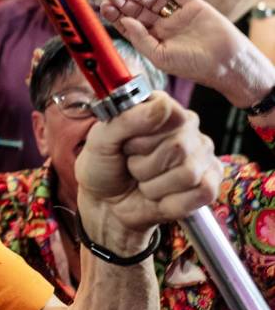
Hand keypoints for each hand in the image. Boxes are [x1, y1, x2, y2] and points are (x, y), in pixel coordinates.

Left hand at [77, 92, 220, 237]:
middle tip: (132, 167)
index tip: (125, 145)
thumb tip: (162, 105)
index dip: (140, 137)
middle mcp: (186, 127)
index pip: (166, 112)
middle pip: (178, 147)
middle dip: (143, 165)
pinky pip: (202, 193)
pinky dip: (171, 203)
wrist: (106, 205)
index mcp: (160, 108)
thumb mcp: (100, 140)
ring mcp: (201, 156)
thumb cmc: (104, 166)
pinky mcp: (209, 184)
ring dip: (154, 186)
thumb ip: (126, 118)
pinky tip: (159, 197)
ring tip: (143, 181)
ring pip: (188, 173)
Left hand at [101, 0, 274, 107]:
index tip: (105, 7)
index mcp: (152, 40)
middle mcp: (162, 26)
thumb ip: (140, 39)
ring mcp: (177, 14)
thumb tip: (124, 20)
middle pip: (138, 9)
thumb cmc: (192, 65)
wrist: (226, 62)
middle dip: (124, 1)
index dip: (116, 16)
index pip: (129, 24)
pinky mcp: (193, 5)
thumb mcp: (159, 56)